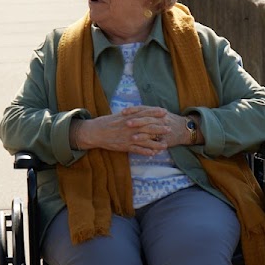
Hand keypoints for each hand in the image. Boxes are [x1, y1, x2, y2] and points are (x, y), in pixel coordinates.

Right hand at [74, 107, 201, 154]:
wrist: (95, 132)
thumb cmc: (107, 122)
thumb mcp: (119, 115)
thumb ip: (130, 113)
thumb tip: (141, 111)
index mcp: (128, 118)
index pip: (144, 113)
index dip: (155, 112)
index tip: (164, 111)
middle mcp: (130, 127)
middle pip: (148, 127)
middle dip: (160, 128)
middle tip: (169, 128)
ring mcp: (128, 137)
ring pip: (145, 140)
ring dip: (156, 143)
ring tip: (165, 145)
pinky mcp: (125, 146)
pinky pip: (138, 150)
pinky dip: (146, 152)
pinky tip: (153, 154)